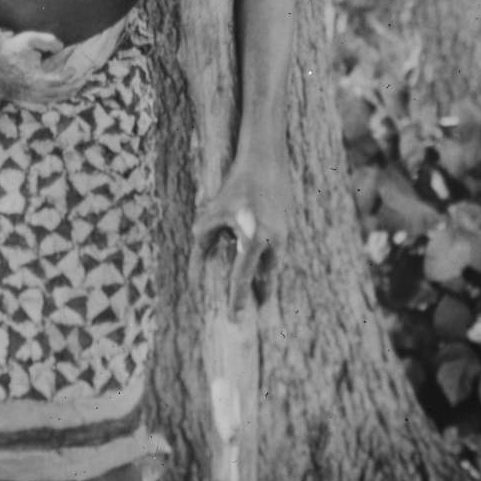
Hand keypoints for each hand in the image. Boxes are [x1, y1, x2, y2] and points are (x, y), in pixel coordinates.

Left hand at [193, 157, 288, 314]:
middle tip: (257, 317)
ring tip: (261, 302)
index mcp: (255, 238)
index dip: (237, 299)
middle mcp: (273, 240)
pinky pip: (276, 254)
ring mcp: (283, 235)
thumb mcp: (212, 215)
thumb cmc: (235, 188)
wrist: (266, 161)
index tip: (234, 319)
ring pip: (273, 267)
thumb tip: (195, 275)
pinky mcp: (285, 229)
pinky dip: (268, 265)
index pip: (243, 276)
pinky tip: (263, 273)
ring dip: (266, 283)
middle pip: (267, 278)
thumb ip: (202, 245)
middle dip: (262, 297)